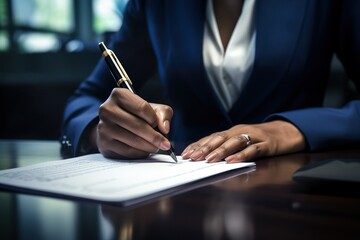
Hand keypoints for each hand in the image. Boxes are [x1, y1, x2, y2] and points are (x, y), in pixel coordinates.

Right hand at [95, 88, 173, 158]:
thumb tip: (165, 128)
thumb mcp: (153, 109)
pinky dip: (140, 153)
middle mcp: (107, 109)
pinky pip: (127, 151)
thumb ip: (163, 114)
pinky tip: (145, 151)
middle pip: (137, 125)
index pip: (142, 108)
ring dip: (149, 147)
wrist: (117, 127)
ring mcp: (103, 127)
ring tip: (156, 147)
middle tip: (166, 144)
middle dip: (155, 137)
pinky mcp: (103, 143)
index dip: (154, 119)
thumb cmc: (138, 115)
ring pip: (132, 140)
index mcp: (119, 95)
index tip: (161, 127)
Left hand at [181, 120, 305, 162]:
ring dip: (220, 151)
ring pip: (234, 142)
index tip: (186, 154)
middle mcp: (240, 132)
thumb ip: (227, 147)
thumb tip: (206, 157)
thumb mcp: (241, 140)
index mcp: (232, 132)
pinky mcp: (267, 144)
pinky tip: (232, 161)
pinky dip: (242, 155)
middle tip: (192, 157)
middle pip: (219, 139)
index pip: (211, 137)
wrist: (286, 132)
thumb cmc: (261, 139)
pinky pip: (253, 149)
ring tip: (208, 160)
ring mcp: (254, 137)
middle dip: (204, 148)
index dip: (198, 145)